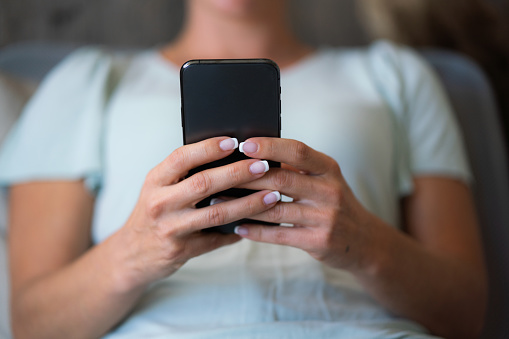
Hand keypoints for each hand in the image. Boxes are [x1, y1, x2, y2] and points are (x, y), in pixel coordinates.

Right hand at [114, 137, 280, 289]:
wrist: (132, 255)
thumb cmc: (153, 213)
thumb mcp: (158, 189)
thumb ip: (183, 175)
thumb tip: (229, 156)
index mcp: (155, 180)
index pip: (181, 158)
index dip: (208, 148)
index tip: (235, 141)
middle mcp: (160, 203)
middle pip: (204, 183)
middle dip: (237, 172)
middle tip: (263, 166)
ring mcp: (170, 228)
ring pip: (216, 213)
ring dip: (248, 203)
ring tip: (271, 195)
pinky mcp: (181, 250)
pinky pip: (217, 239)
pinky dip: (239, 230)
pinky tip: (259, 223)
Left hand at [234, 138, 376, 271]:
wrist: (364, 241)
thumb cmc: (334, 203)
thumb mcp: (325, 179)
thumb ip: (296, 168)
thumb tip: (252, 156)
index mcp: (328, 169)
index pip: (298, 150)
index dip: (270, 146)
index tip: (243, 144)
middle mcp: (329, 190)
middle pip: (281, 179)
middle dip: (247, 176)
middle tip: (221, 174)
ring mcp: (325, 217)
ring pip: (276, 209)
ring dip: (243, 205)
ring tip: (219, 201)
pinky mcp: (319, 241)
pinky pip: (280, 234)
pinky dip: (256, 231)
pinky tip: (239, 227)